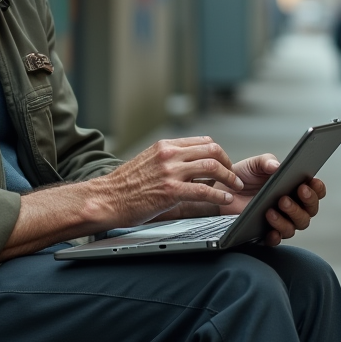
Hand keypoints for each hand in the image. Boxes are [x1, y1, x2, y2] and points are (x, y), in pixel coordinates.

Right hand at [91, 137, 242, 227]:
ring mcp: (170, 172)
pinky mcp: (170, 191)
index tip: (224, 163)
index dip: (219, 153)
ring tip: (234, 187)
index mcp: (165, 146)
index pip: (202, 142)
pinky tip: (224, 199)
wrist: (106, 198)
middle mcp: (169, 154)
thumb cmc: (124, 185)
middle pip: (212, 151)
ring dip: (229, 178)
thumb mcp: (148, 161)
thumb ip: (169, 159)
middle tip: (234, 176)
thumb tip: (190, 165)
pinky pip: (203, 190)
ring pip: (212, 167)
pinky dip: (219, 195)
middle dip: (228, 163)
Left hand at [225, 154, 326, 245]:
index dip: (317, 189)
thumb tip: (277, 166)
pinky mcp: (266, 232)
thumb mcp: (254, 164)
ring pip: (295, 226)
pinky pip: (276, 239)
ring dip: (287, 218)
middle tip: (292, 194)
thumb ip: (267, 161)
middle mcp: (292, 206)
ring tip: (271, 209)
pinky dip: (275, 236)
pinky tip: (270, 230)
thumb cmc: (243, 176)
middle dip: (305, 203)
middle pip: (310, 210)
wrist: (222, 190)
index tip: (312, 182)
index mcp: (294, 187)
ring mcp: (281, 220)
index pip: (315, 191)